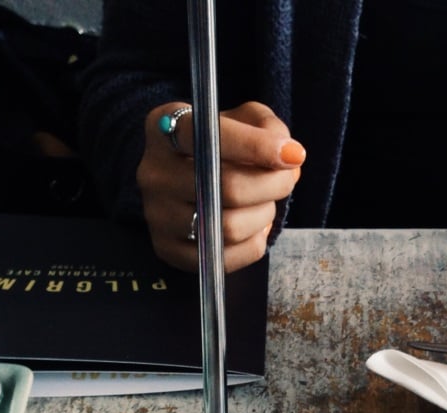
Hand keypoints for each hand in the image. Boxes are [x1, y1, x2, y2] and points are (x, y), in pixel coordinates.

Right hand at [136, 100, 305, 272]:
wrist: (189, 178)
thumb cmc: (222, 145)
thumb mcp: (243, 120)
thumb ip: (269, 127)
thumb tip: (290, 155)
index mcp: (165, 127)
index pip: (209, 137)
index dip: (256, 147)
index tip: (293, 155)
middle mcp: (153, 172)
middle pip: (227, 188)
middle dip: (272, 186)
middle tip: (287, 179)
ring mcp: (157, 215)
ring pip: (228, 227)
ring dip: (263, 215)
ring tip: (265, 203)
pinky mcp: (168, 249)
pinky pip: (224, 257)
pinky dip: (252, 244)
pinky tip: (254, 226)